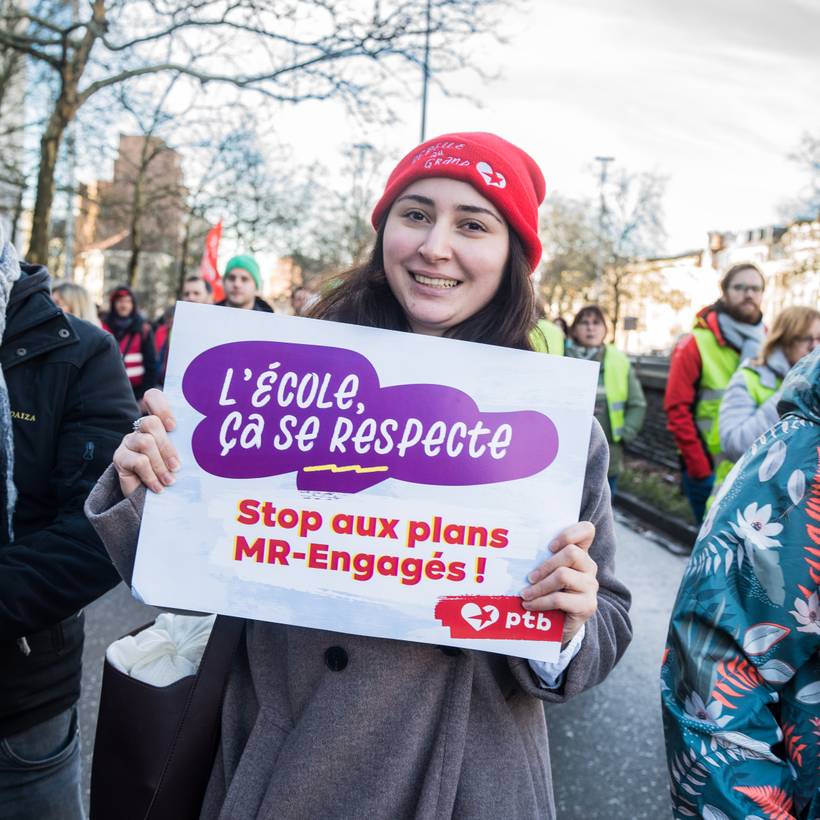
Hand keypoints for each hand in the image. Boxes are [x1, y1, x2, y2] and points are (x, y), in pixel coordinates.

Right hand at [114, 388, 178, 496]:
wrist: (149, 500)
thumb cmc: (170, 475)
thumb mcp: (180, 458)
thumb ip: (185, 446)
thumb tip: (205, 445)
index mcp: (158, 424)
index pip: (153, 398)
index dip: (161, 407)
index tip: (173, 426)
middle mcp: (140, 429)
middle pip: (151, 423)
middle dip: (167, 447)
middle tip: (177, 466)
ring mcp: (129, 442)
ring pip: (146, 442)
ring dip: (161, 464)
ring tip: (170, 480)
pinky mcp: (119, 458)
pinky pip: (138, 461)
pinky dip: (151, 475)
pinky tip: (158, 487)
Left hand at [520, 521, 598, 644]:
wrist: (560, 625)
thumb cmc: (548, 591)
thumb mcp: (546, 572)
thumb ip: (540, 559)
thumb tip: (515, 551)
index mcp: (580, 552)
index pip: (587, 530)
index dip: (569, 533)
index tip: (550, 546)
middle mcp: (589, 566)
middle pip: (571, 552)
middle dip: (545, 565)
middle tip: (529, 577)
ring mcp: (591, 586)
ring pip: (563, 575)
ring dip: (539, 586)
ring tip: (524, 594)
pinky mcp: (587, 606)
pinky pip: (559, 599)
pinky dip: (540, 602)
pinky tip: (529, 605)